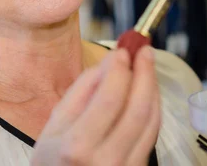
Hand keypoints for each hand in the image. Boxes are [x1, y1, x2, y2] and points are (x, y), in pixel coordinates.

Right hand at [31, 46, 160, 165]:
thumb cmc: (53, 161)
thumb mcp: (54, 124)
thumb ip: (82, 90)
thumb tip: (111, 61)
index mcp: (77, 146)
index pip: (109, 99)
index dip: (120, 71)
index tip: (122, 51)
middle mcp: (106, 160)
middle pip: (137, 109)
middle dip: (145, 74)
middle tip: (144, 50)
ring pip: (151, 121)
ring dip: (153, 88)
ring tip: (147, 66)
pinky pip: (152, 134)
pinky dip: (153, 107)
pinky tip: (147, 91)